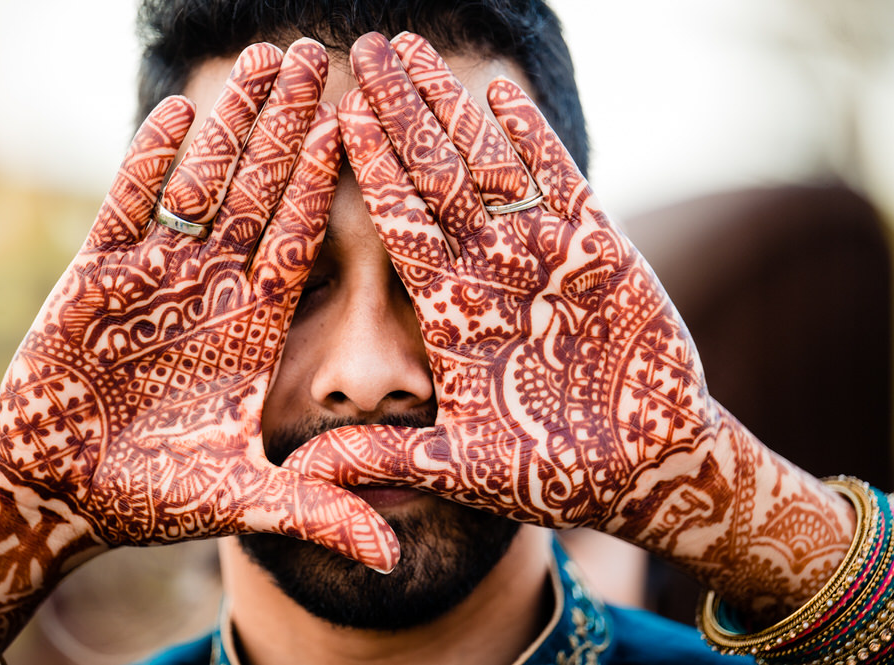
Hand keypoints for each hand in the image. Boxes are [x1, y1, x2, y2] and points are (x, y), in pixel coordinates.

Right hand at [0, 38, 395, 569]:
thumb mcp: (239, 501)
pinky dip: (148, 163)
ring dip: (230, 122)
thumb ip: (313, 511)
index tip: (355, 123)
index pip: (299, 241)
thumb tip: (390, 561)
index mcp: (254, 326)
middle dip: (286, 123)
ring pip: (200, 184)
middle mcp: (212, 289)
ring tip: (263, 59)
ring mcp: (155, 276)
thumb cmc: (153, 496)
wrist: (67, 492)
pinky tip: (179, 111)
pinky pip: (125, 208)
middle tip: (319, 52)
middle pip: (259, 191)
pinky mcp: (94, 277)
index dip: (325, 183)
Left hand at [286, 32, 721, 535]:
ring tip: (412, 49)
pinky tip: (498, 88)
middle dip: (399, 112)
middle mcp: (488, 271)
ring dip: (450, 105)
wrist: (647, 467)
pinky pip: (560, 180)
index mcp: (452, 313)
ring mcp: (541, 254)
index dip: (371, 172)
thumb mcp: (461, 467)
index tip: (337, 117)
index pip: (400, 227)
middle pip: (434, 176)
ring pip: (488, 163)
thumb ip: (384, 456)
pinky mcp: (598, 248)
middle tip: (363, 51)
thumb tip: (296, 472)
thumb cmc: (555, 475)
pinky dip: (533, 135)